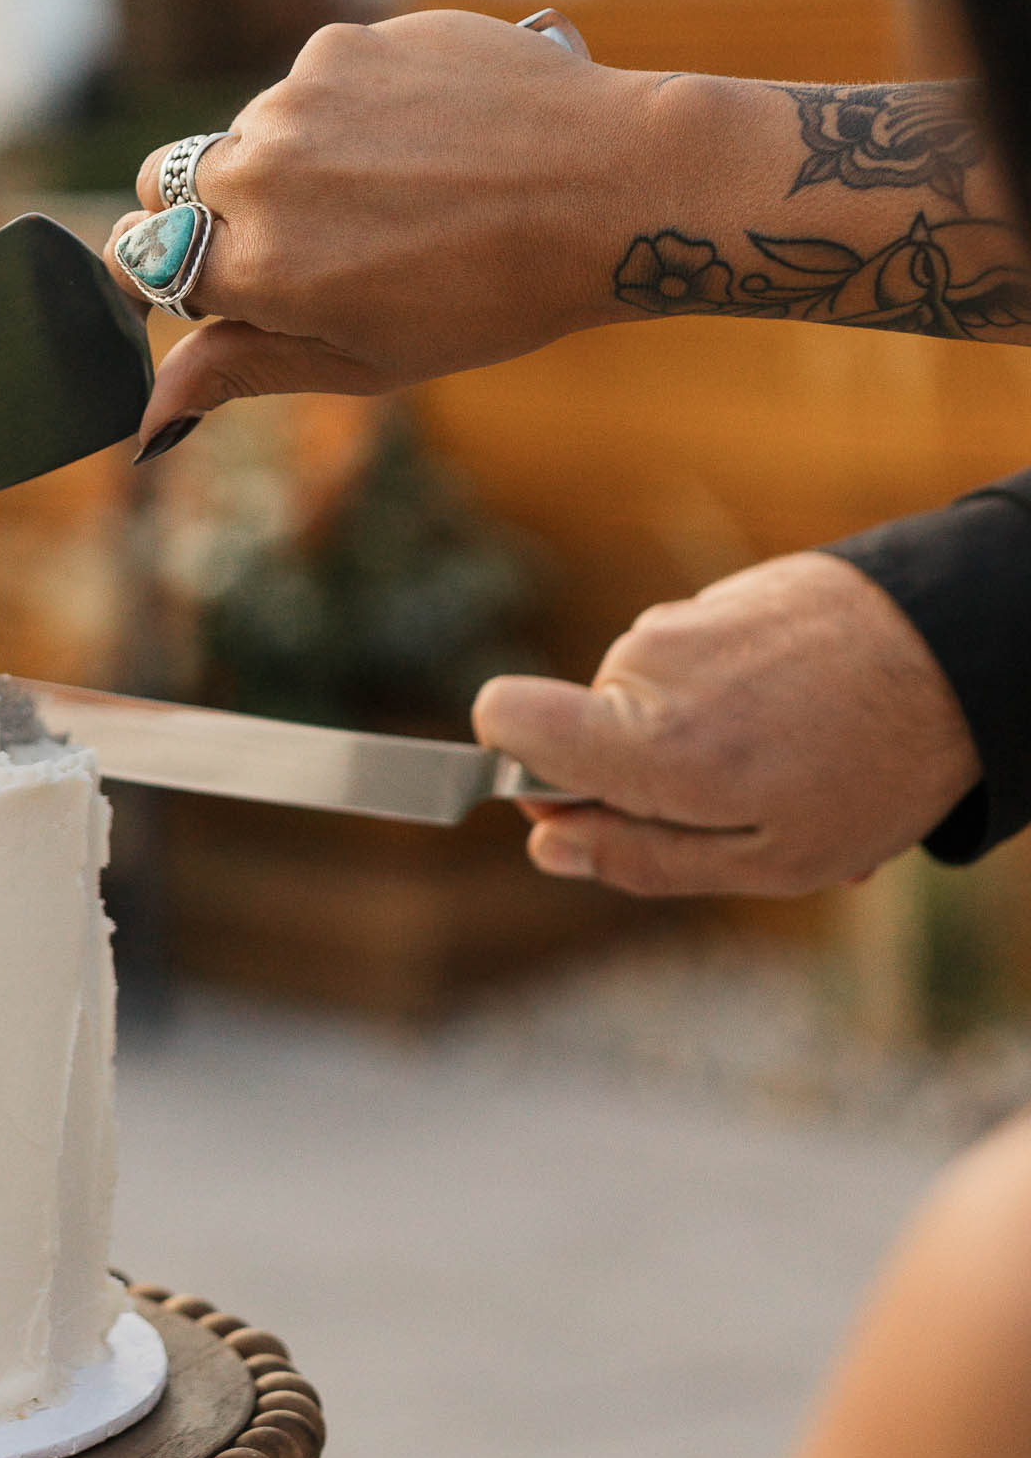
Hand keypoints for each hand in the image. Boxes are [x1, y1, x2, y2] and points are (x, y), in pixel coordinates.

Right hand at [113, 10, 680, 441]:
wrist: (610, 187)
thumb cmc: (493, 296)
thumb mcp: (366, 359)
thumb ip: (245, 368)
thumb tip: (148, 413)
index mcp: (253, 265)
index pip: (144, 254)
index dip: (186, 268)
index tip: (230, 273)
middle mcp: (258, 171)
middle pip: (176, 182)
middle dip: (218, 209)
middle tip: (320, 236)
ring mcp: (300, 96)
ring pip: (255, 128)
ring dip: (298, 156)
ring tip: (403, 189)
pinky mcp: (346, 44)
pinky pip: (316, 79)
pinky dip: (354, 106)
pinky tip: (430, 138)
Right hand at [475, 549, 980, 896]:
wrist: (955, 652)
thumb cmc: (869, 772)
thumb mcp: (768, 860)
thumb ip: (642, 858)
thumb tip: (546, 847)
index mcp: (646, 740)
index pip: (503, 719)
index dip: (519, 768)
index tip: (584, 803)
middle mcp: (646, 665)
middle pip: (590, 729)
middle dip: (649, 779)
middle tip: (754, 813)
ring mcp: (682, 620)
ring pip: (651, 703)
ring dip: (705, 746)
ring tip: (801, 769)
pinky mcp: (719, 596)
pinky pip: (696, 667)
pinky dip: (738, 704)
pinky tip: (813, 724)